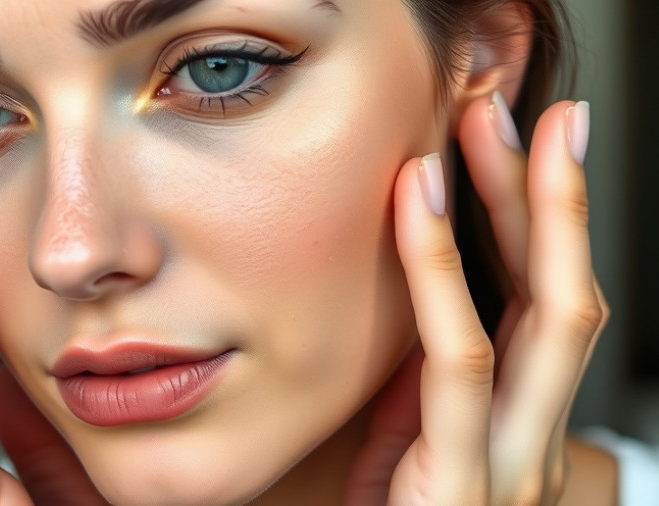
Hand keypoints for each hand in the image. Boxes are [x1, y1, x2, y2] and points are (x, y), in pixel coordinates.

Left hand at [346, 96, 607, 504]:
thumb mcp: (413, 448)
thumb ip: (428, 385)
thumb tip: (425, 303)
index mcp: (517, 425)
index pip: (543, 308)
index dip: (540, 224)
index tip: (525, 149)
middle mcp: (534, 439)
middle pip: (567, 299)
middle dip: (556, 200)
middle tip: (538, 114)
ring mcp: (510, 464)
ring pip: (545, 319)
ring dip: (522, 211)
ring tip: (487, 129)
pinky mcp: (459, 484)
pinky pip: (457, 363)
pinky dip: (441, 271)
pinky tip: (423, 200)